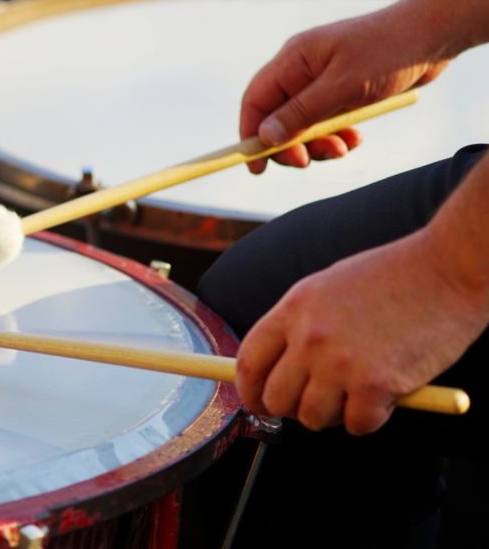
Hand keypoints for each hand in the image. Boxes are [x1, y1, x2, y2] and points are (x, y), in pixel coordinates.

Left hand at [235, 227, 485, 434]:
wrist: (446, 270)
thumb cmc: (392, 276)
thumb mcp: (326, 288)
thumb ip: (299, 325)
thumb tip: (280, 365)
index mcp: (293, 309)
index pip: (249, 362)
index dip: (248, 390)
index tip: (257, 402)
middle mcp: (309, 338)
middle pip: (276, 398)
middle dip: (291, 409)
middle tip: (313, 404)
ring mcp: (340, 363)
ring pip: (313, 418)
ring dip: (332, 415)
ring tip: (354, 394)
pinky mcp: (376, 385)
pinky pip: (357, 424)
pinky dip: (369, 419)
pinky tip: (383, 397)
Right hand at [241, 5, 450, 173]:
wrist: (435, 34)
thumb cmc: (388, 52)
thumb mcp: (341, 88)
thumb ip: (300, 113)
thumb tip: (265, 137)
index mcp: (293, 60)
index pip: (256, 101)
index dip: (250, 134)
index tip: (256, 166)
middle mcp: (302, 70)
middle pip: (277, 117)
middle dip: (290, 144)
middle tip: (307, 162)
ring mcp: (323, 80)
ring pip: (304, 123)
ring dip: (318, 143)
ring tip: (343, 149)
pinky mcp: (343, 90)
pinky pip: (328, 121)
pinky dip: (337, 135)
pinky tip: (356, 139)